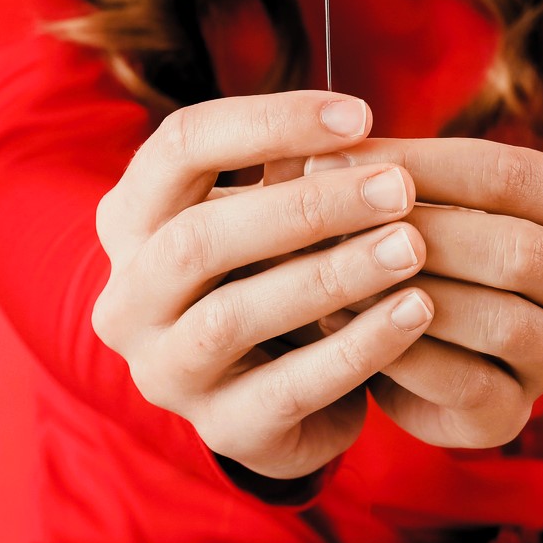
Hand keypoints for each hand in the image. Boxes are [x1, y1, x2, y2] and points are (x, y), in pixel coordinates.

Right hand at [88, 89, 437, 480]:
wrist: (275, 395)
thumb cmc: (271, 272)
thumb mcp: (270, 216)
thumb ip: (292, 175)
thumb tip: (351, 135)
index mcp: (131, 218)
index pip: (181, 145)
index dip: (270, 121)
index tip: (362, 115)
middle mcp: (128, 297)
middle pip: (199, 236)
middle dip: (309, 206)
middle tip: (398, 187)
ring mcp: (165, 370)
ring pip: (234, 315)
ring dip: (333, 274)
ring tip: (412, 247)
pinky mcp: (221, 428)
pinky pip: (288, 387)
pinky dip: (357, 345)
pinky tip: (414, 311)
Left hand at [302, 136, 542, 449]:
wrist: (405, 334)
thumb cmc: (409, 236)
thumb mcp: (405, 193)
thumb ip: (373, 170)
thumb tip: (309, 148)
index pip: (510, 174)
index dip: (419, 164)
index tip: (334, 154)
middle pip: (517, 249)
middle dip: (420, 232)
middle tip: (335, 219)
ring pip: (501, 321)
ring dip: (412, 295)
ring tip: (335, 273)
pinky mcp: (516, 412)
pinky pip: (468, 385)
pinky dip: (403, 353)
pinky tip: (343, 325)